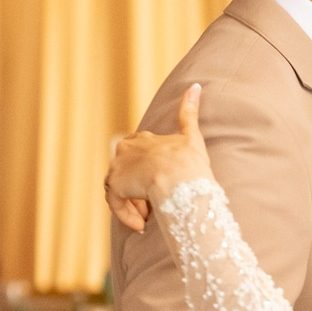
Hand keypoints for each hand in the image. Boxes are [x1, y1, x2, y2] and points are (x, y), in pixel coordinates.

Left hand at [106, 85, 213, 233]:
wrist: (181, 180)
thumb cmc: (190, 162)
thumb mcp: (191, 135)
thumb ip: (189, 112)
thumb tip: (196, 86)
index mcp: (143, 139)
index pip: (136, 153)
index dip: (147, 171)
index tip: (159, 185)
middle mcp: (126, 151)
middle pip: (124, 171)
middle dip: (136, 188)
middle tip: (154, 205)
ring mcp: (118, 168)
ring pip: (119, 188)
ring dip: (132, 203)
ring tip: (148, 216)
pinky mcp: (115, 186)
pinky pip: (116, 203)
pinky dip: (125, 214)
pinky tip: (140, 225)